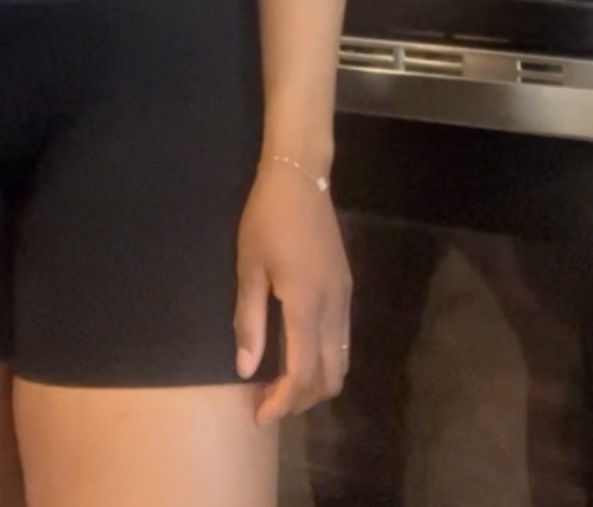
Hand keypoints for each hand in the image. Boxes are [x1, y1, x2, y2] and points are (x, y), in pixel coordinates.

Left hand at [234, 158, 352, 426]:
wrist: (300, 177)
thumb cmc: (266, 219)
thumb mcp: (249, 267)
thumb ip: (249, 321)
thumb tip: (246, 370)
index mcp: (307, 304)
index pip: (302, 373)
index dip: (282, 402)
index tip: (259, 416)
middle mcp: (334, 307)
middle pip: (331, 377)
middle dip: (301, 399)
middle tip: (268, 402)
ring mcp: (345, 297)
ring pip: (341, 360)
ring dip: (315, 381)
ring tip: (280, 382)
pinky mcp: (346, 286)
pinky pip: (342, 339)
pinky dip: (323, 359)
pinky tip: (297, 351)